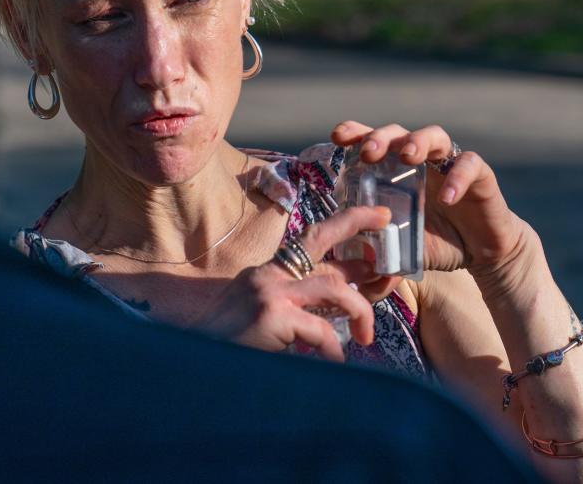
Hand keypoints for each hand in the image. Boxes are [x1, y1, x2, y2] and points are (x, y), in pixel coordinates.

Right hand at [193, 205, 391, 360]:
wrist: (194, 362)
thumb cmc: (230, 345)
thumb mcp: (264, 316)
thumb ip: (299, 307)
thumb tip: (340, 308)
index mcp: (269, 272)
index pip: (312, 238)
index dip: (346, 223)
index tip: (375, 217)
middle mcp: (270, 274)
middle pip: (322, 239)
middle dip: (359, 228)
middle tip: (388, 231)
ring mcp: (271, 293)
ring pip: (335, 287)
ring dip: (360, 310)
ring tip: (364, 336)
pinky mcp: (272, 317)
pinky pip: (320, 332)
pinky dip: (334, 350)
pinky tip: (335, 363)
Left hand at [331, 121, 525, 273]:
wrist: (482, 253)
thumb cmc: (438, 243)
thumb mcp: (404, 252)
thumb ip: (381, 261)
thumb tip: (354, 284)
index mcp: (396, 171)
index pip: (373, 142)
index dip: (355, 133)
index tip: (338, 137)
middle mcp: (421, 159)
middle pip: (398, 133)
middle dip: (380, 138)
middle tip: (368, 153)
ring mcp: (449, 163)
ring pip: (434, 136)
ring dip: (418, 141)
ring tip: (407, 155)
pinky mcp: (480, 174)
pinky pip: (469, 165)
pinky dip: (457, 177)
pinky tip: (447, 197)